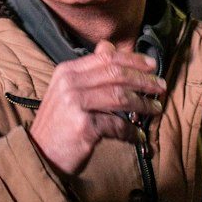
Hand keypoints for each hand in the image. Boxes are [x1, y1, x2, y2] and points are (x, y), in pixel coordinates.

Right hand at [28, 40, 164, 176]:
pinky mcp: (83, 127)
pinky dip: (131, 132)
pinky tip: (139, 136)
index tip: (152, 65)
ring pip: (120, 97)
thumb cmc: (59, 124)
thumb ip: (89, 71)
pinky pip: (117, 125)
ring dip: (142, 104)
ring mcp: (75, 104)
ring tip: (156, 109)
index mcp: (67, 71)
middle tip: (161, 87)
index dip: (133, 60)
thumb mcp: (67, 91)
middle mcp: (69, 84)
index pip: (106, 58)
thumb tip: (109, 46)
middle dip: (143, 80)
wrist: (40, 155)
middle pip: (116, 74)